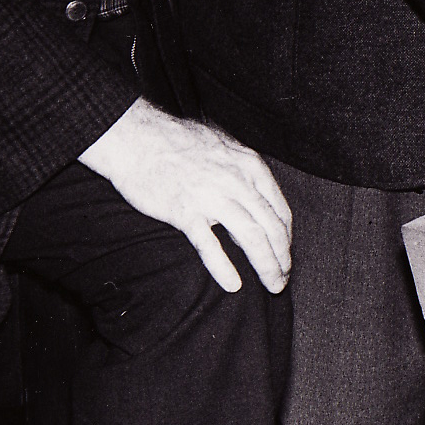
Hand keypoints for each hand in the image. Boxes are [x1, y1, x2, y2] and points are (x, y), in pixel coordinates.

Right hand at [77, 98, 293, 293]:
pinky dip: (224, 268)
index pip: (280, 211)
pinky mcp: (185, 211)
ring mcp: (212, 197)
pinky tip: (233, 285)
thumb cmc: (178, 142)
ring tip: (273, 286)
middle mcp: (238, 182)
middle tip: (283, 280)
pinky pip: (210, 245)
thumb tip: (254, 196)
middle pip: (272, 228)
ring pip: (252, 238)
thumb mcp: (224, 148)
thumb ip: (243, 172)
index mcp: (251, 167)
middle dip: (283, 258)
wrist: (138, 138)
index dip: (286, 238)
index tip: (285, 255)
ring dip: (267, 266)